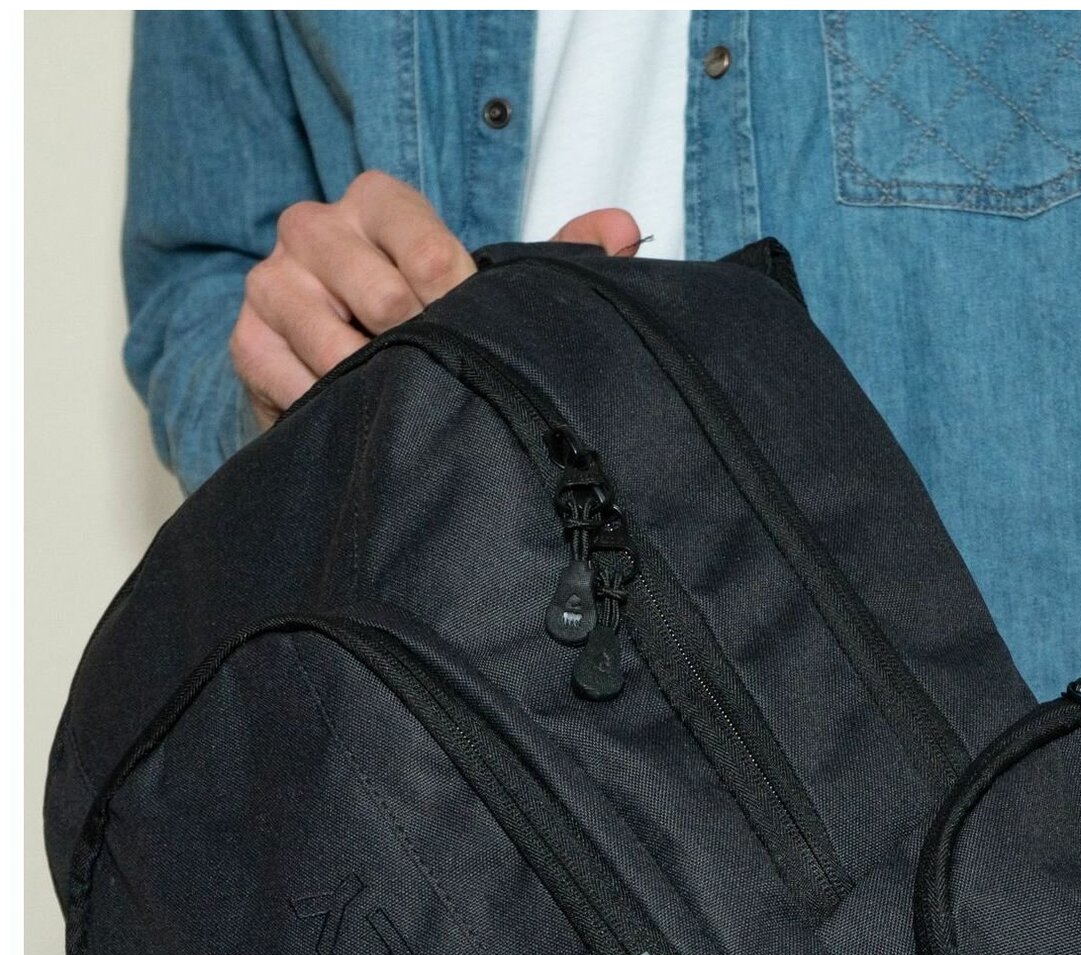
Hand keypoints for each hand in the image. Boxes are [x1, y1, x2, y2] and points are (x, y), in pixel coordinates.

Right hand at [230, 171, 639, 427]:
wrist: (339, 372)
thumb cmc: (424, 322)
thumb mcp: (486, 286)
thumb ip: (553, 258)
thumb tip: (624, 231)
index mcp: (373, 200)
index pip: (414, 235)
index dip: (452, 292)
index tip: (477, 331)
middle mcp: (312, 229)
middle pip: (373, 289)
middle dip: (417, 344)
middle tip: (444, 379)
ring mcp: (271, 284)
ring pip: (331, 341)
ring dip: (377, 383)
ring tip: (406, 403)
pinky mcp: (246, 343)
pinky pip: (292, 382)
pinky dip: (334, 407)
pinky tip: (362, 418)